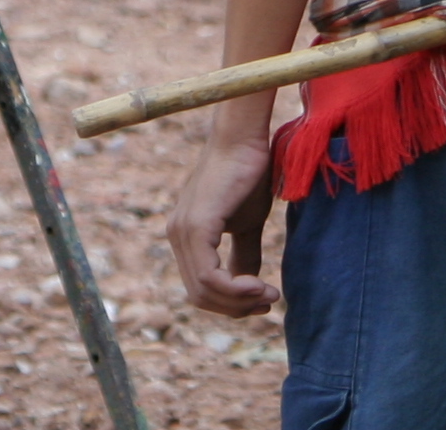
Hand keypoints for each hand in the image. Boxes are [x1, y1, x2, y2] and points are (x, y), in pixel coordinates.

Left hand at [171, 118, 276, 315]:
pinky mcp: (196, 225)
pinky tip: (257, 285)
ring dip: (238, 300)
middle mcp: (177, 235)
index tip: (264, 299)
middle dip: (235, 306)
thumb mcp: (247, 224)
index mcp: (186, 236)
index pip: (200, 287)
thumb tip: (247, 289)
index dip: (231, 303)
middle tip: (268, 300)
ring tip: (268, 294)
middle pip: (199, 295)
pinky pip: (208, 275)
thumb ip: (243, 256)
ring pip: (203, 289)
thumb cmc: (249, 174)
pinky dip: (233, 288)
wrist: (246, 139)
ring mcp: (183, 231)